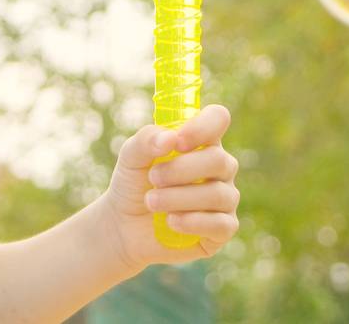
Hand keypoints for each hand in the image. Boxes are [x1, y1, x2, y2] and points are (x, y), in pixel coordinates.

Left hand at [97, 103, 239, 272]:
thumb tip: (170, 138)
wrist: (124, 225)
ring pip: (218, 194)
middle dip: (180, 170)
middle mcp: (219, 167)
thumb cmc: (134, 183)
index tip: (177, 143)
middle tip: (152, 179)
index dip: (202, 127)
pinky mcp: (222, 229)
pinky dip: (192, 222)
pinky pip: (221, 224)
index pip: (218, 119)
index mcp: (201, 140)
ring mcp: (224, 198)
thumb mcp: (131, 157)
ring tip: (151, 202)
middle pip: (218, 160)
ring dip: (179, 198)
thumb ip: (146, 140)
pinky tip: (171, 221)